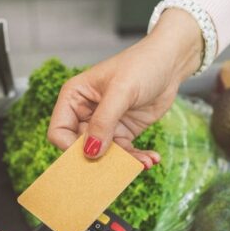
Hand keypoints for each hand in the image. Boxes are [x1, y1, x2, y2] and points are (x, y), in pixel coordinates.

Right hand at [48, 8, 202, 166]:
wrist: (170, 62)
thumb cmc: (142, 65)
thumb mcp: (121, 91)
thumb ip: (103, 122)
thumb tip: (90, 152)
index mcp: (74, 98)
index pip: (59, 132)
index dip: (71, 147)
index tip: (92, 154)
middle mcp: (86, 113)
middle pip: (82, 148)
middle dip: (100, 160)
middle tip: (120, 168)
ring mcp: (105, 124)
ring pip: (105, 154)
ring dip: (124, 162)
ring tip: (145, 162)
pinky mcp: (124, 131)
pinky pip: (124, 153)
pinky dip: (137, 158)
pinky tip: (152, 158)